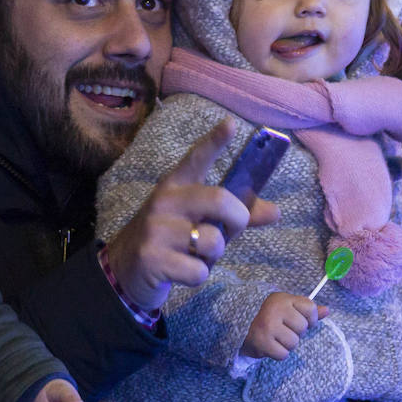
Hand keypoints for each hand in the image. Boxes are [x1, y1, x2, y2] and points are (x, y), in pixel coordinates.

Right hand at [105, 119, 279, 310]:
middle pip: (220, 200)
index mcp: (175, 186)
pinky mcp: (153, 259)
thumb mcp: (197, 221)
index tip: (232, 125)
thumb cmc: (172, 239)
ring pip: (213, 241)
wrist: (125, 270)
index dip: (215, 141)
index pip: (196, 159)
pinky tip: (182, 271)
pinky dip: (198, 275)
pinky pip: (199, 271)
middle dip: (238, 220)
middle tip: (230, 231)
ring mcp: (156, 230)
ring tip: (196, 255)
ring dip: (214, 255)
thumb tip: (276, 212)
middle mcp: (164, 202)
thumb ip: (233, 215)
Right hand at [240, 292, 325, 360]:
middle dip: (295, 333)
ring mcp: (268, 325)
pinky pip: (283, 354)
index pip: (310, 308)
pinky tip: (270, 346)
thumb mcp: (287, 308)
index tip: (302, 321)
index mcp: (283, 299)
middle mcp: (275, 309)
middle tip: (282, 330)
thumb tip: (327, 311)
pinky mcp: (262, 341)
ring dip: (287, 345)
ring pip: (293, 343)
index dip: (310, 319)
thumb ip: (307, 311)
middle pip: (303, 328)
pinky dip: (278, 354)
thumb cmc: (268, 317)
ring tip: (275, 338)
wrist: (237, 326)